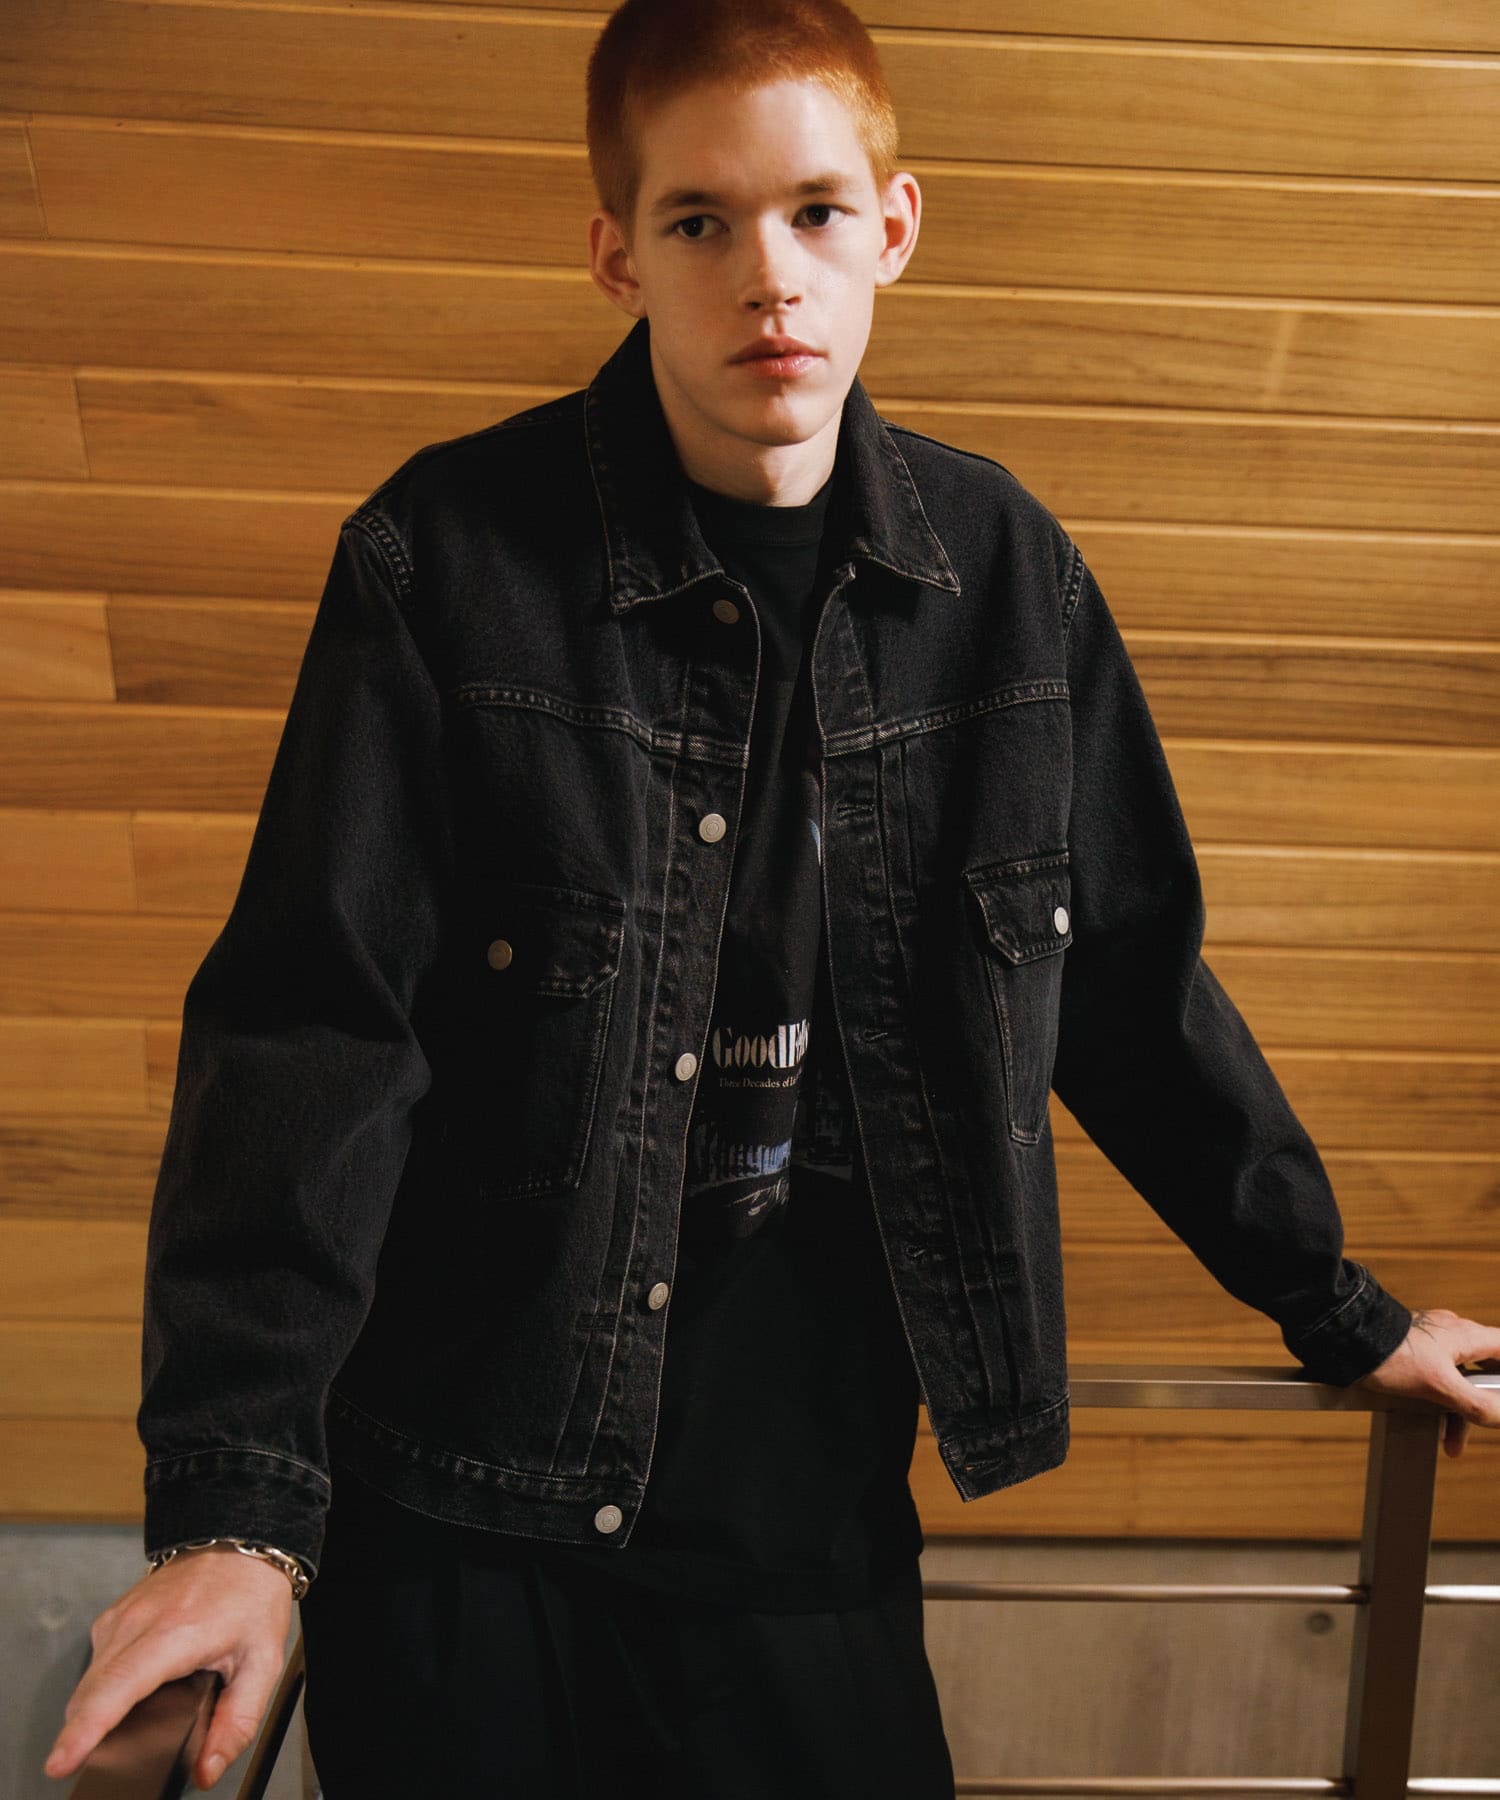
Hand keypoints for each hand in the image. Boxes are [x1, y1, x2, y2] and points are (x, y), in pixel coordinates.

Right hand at [44, 1545, 293, 1789]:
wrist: (239, 1543)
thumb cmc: (251, 1598)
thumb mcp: (262, 1662)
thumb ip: (237, 1722)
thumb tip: (207, 1770)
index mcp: (174, 1634)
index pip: (116, 1688)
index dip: (85, 1731)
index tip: (62, 1761)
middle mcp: (136, 1624)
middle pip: (90, 1696)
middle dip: (86, 1737)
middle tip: (110, 1765)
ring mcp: (119, 1618)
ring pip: (88, 1686)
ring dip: (98, 1714)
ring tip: (134, 1723)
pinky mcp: (111, 1618)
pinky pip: (96, 1667)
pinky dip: (104, 1690)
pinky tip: (134, 1693)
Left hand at [1356, 1307, 1499, 1457]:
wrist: (1343, 1339)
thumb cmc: (1390, 1355)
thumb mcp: (1439, 1385)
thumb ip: (1475, 1403)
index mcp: (1466, 1336)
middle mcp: (1451, 1334)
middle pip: (1483, 1371)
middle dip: (1483, 1403)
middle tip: (1481, 1426)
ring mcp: (1429, 1340)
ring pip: (1456, 1379)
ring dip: (1456, 1410)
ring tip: (1451, 1442)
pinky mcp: (1409, 1349)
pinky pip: (1434, 1377)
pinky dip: (1436, 1400)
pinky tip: (1428, 1421)